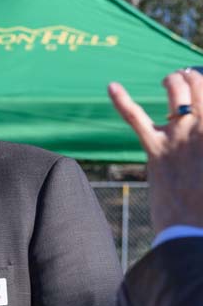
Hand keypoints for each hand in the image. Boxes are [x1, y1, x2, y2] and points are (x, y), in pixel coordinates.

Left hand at [109, 68, 202, 232]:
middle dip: (193, 78)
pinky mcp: (155, 148)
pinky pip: (135, 117)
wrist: (195, 228)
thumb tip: (202, 134)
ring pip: (175, 91)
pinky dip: (122, 100)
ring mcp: (180, 135)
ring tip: (170, 81)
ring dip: (173, 80)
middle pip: (200, 84)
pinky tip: (111, 86)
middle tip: (189, 79)